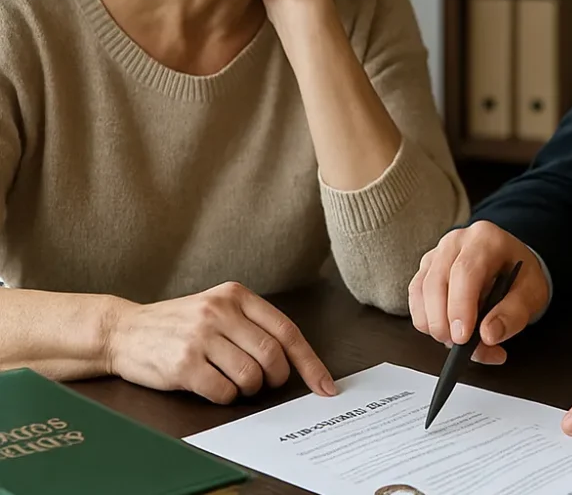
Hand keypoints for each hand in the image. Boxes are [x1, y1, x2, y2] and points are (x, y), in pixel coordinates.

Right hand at [104, 282, 335, 403]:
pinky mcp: (183, 364)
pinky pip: (223, 392)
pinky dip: (225, 397)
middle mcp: (220, 312)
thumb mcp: (218, 308)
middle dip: (274, 379)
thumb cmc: (180, 324)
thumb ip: (254, 325)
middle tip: (262, 383)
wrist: (125, 330)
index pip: (287, 331)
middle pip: (272, 357)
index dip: (310, 363)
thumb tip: (297, 360)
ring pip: (250, 377)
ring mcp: (201, 337)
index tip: (325, 385)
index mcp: (236, 295)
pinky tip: (211, 385)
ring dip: (248, 389)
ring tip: (232, 381)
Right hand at [408, 221, 549, 364]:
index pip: (465, 271)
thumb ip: (513, 315)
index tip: (462, 337)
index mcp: (485, 239)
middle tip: (458, 346)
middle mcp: (456, 242)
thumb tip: (488, 335)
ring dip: (433, 323)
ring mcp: (437, 254)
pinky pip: (415, 298)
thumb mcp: (532, 294)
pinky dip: (426, 320)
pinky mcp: (425, 269)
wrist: (511, 263)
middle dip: (442, 321)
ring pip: (420, 291)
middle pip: (436, 282)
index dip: (460, 306)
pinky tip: (447, 330)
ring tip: (459, 342)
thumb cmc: (520, 276)